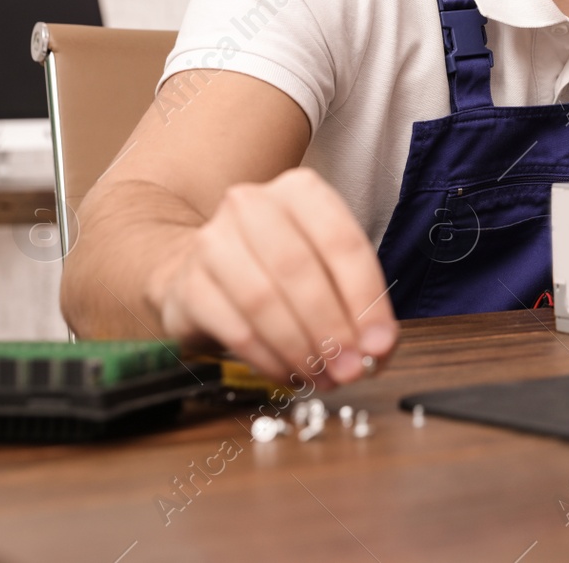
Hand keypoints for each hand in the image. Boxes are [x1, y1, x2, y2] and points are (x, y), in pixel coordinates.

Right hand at [147, 167, 397, 387]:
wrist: (200, 271)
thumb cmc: (276, 269)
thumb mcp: (325, 269)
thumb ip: (357, 304)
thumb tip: (378, 348)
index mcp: (299, 191)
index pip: (341, 243)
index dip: (366, 298)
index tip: (381, 343)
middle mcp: (252, 206)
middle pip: (300, 271)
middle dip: (332, 328)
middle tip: (351, 367)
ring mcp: (213, 242)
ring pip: (264, 301)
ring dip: (301, 349)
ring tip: (323, 376)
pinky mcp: (188, 285)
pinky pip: (236, 330)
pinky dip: (270, 360)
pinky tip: (291, 375)